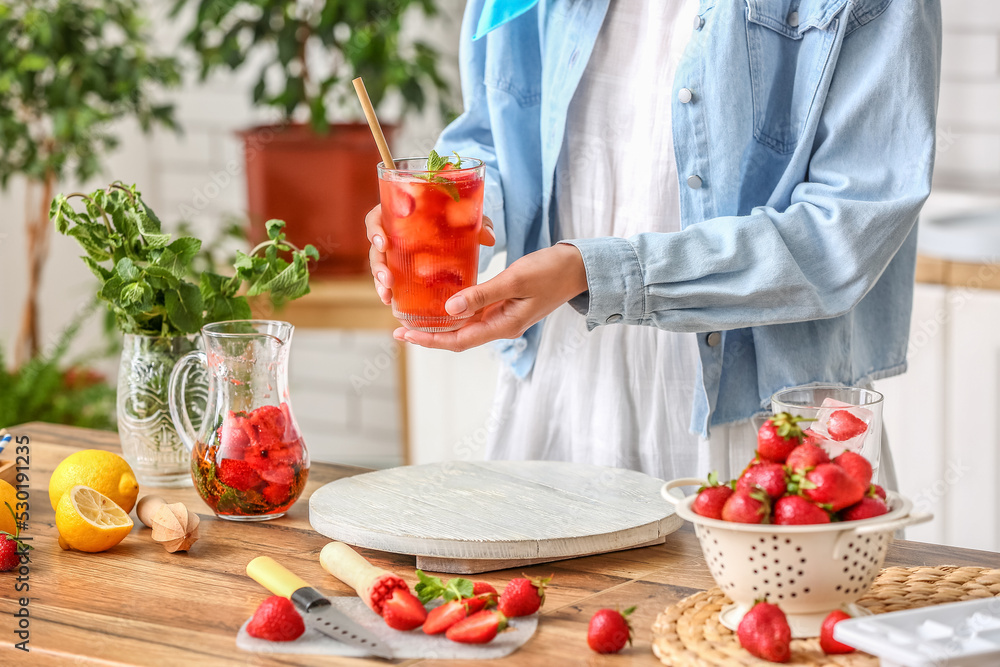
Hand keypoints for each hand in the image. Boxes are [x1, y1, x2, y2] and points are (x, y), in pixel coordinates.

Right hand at [365, 204, 495, 304]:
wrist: (454, 224)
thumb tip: (488, 238)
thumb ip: (478, 223)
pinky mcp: (399, 265)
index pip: (376, 218)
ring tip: (387, 296)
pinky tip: (391, 302)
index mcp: (398, 212)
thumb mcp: (467, 216)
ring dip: (379, 281)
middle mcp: (391, 231)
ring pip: (379, 265)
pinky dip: (388, 289)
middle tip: (388, 278)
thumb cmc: (454, 216)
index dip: (374, 230)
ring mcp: (394, 250)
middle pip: (375, 247)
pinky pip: (389, 277)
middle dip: (378, 265)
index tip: (383, 243)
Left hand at [393, 243, 588, 351]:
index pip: (459, 340)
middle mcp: (501, 326)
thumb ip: (482, 295)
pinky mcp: (505, 305)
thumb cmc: (551, 271)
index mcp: (504, 325)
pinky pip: (475, 312)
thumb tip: (449, 308)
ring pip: (465, 326)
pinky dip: (455, 310)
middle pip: (458, 337)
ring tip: (413, 317)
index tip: (404, 334)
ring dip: (440, 324)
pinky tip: (441, 302)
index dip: (430, 339)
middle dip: (428, 334)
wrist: (579, 268)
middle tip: (399, 328)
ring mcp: (504, 316)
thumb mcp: (515, 280)